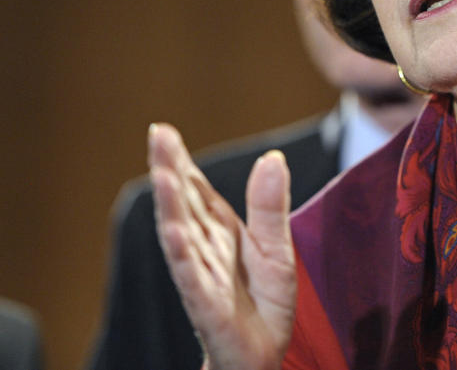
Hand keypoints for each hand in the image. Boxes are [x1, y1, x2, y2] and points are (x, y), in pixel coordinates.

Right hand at [148, 123, 295, 369]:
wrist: (263, 356)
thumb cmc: (264, 302)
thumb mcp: (277, 247)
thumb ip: (270, 205)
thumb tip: (272, 157)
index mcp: (221, 231)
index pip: (196, 191)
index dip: (180, 162)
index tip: (163, 131)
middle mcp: (205, 249)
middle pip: (184, 204)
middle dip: (170, 170)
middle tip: (157, 135)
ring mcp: (201, 275)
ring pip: (182, 235)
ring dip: (170, 205)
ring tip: (161, 174)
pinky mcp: (207, 304)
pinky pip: (192, 276)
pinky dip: (182, 254)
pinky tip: (173, 231)